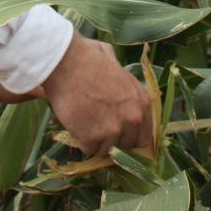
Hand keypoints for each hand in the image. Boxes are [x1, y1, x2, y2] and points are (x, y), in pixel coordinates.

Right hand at [38, 32, 153, 157]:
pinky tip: (77, 124)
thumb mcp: (121, 70)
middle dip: (114, 139)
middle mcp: (134, 118)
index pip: (144, 135)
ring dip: (96, 141)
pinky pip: (89, 150)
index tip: (119, 134)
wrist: (66, 64)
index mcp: (143, 102)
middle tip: (98, 126)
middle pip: (127, 145)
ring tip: (85, 122)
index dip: (130, 136)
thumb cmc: (90, 60)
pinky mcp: (93, 138)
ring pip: (107, 150)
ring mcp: (114, 130)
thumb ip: (126, 87)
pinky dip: (82, 141)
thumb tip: (124, 96)